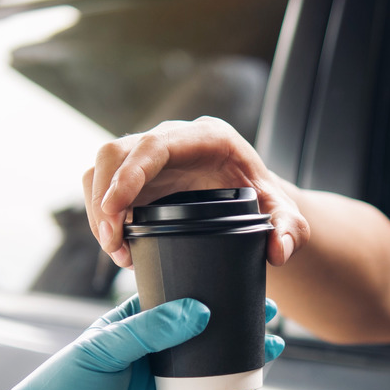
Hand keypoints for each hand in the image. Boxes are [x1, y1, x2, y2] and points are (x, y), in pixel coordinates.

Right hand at [83, 117, 309, 268]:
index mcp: (206, 137)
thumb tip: (278, 252)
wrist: (252, 195)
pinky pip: (104, 184)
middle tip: (113, 243)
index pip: (155, 145)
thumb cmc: (264, 198)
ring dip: (98, 208)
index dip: (129, 173)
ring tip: (116, 249)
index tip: (116, 209)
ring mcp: (150, 154)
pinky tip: (118, 244)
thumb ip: (291, 230)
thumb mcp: (285, 214)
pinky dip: (102, 213)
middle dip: (104, 197)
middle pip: (117, 153)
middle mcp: (172, 138)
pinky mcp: (137, 173)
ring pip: (102, 167)